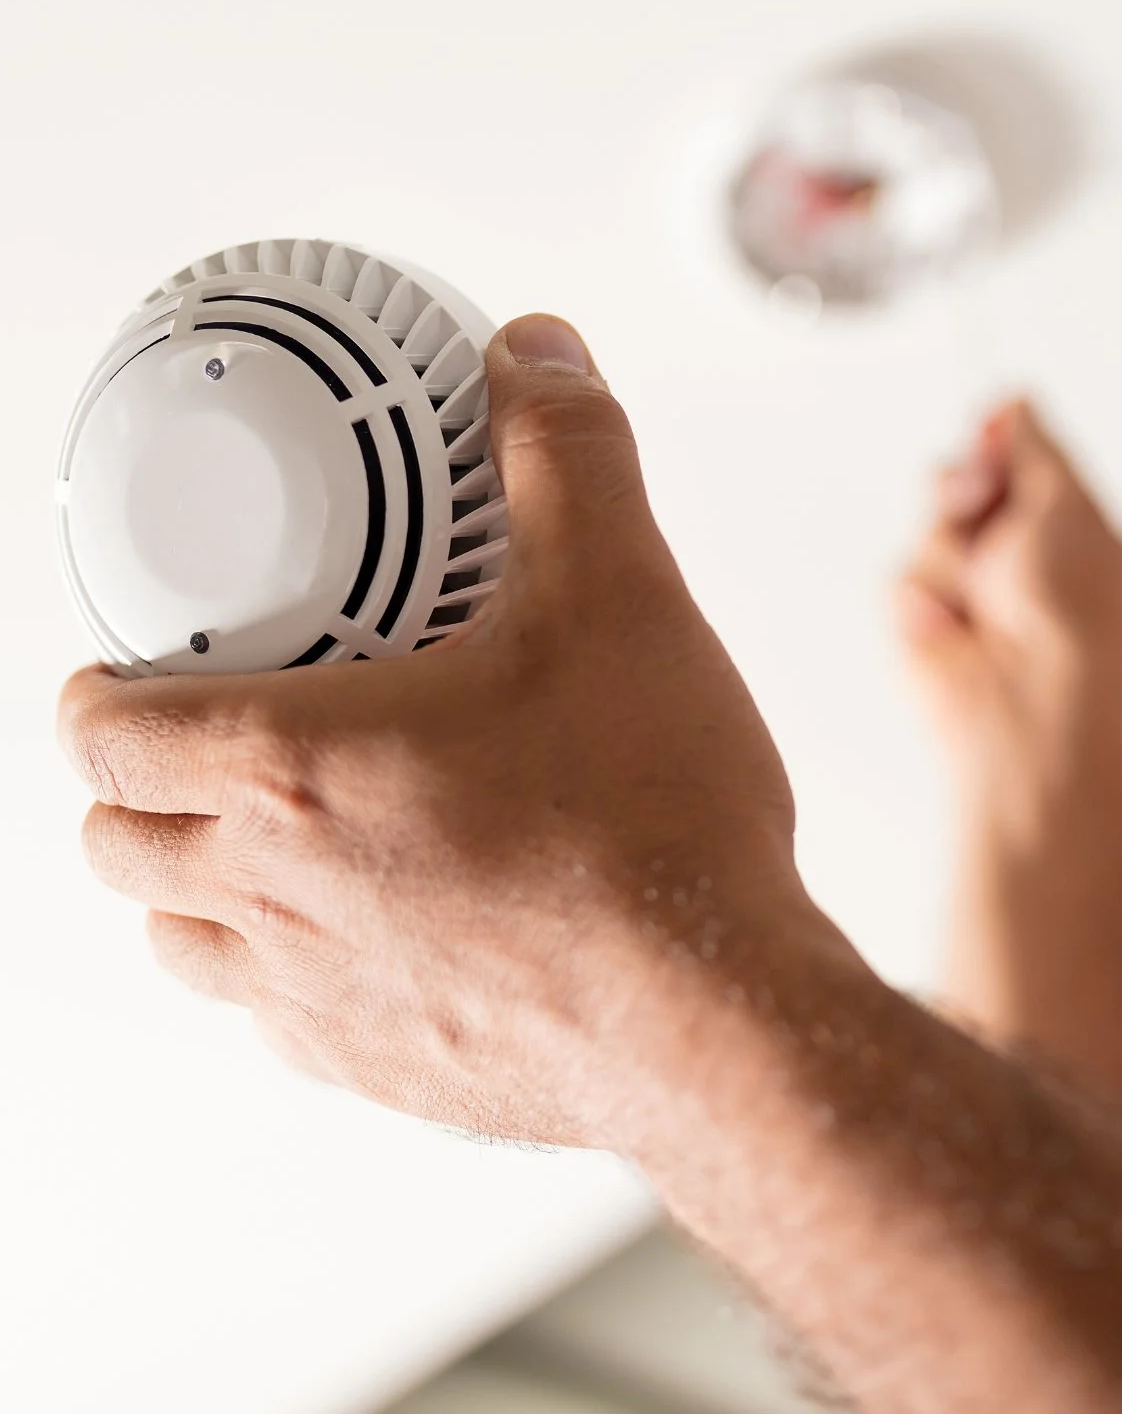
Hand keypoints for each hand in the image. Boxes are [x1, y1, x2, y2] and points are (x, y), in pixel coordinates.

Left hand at [58, 315, 823, 1148]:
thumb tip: (538, 358)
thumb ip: (566, 456)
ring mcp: (325, 1000)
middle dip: (136, 784)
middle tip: (207, 741)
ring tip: (269, 838)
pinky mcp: (387, 1071)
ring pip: (185, 946)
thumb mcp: (620, 592)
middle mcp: (281, 897)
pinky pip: (281, 1025)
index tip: (131, 670)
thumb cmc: (651, 827)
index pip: (108, 731)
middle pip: (120, 844)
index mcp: (295, 771)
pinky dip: (284, 971)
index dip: (98, 690)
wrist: (715, 1010)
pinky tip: (370, 932)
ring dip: (193, 886)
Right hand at [896, 399, 1121, 841]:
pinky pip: (907, 574)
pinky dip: (929, 594)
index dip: (1003, 438)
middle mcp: (1023, 557)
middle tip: (978, 504)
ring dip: (951, 547)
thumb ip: (1039, 452)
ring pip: (932, 524)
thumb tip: (1016, 404)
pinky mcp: (929, 621)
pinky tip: (954, 627)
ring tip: (983, 590)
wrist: (1028, 711)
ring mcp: (974, 589)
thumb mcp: (1071, 512)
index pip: (1029, 460)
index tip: (992, 427)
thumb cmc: (1073, 622)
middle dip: (967, 486)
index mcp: (1076, 531)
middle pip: (967, 480)